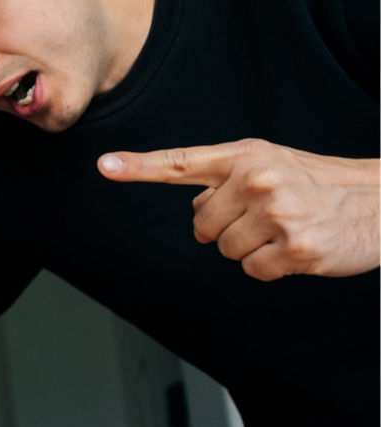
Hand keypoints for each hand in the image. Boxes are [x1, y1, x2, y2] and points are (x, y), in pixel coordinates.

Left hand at [98, 139, 379, 280]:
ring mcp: (277, 213)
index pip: (181, 162)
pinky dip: (272, 267)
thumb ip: (226, 180)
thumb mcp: (274, 165)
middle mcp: (258, 179)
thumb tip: (196, 209)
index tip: (104, 166)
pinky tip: (299, 248)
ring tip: (288, 229)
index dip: (138, 166)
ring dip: (252, 249)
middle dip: (227, 229)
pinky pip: (253, 270)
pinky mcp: (295, 248)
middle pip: (201, 225)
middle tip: (270, 216)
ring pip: (225, 250)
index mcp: (247, 156)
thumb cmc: (321, 184)